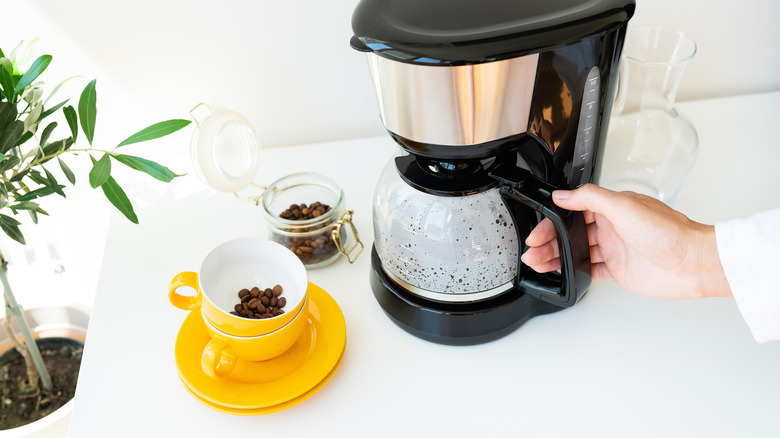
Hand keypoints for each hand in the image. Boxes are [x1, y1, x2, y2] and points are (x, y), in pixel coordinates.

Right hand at [521, 184, 731, 299]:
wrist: (692, 264)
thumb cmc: (669, 232)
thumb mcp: (624, 206)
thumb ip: (590, 198)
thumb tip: (563, 194)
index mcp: (612, 208)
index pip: (573, 211)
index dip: (552, 221)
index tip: (538, 230)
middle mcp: (612, 228)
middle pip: (571, 233)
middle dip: (549, 242)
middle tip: (533, 251)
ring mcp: (615, 250)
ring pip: (576, 252)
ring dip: (557, 257)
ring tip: (539, 263)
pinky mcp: (619, 271)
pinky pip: (590, 270)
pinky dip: (574, 272)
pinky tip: (562, 274)